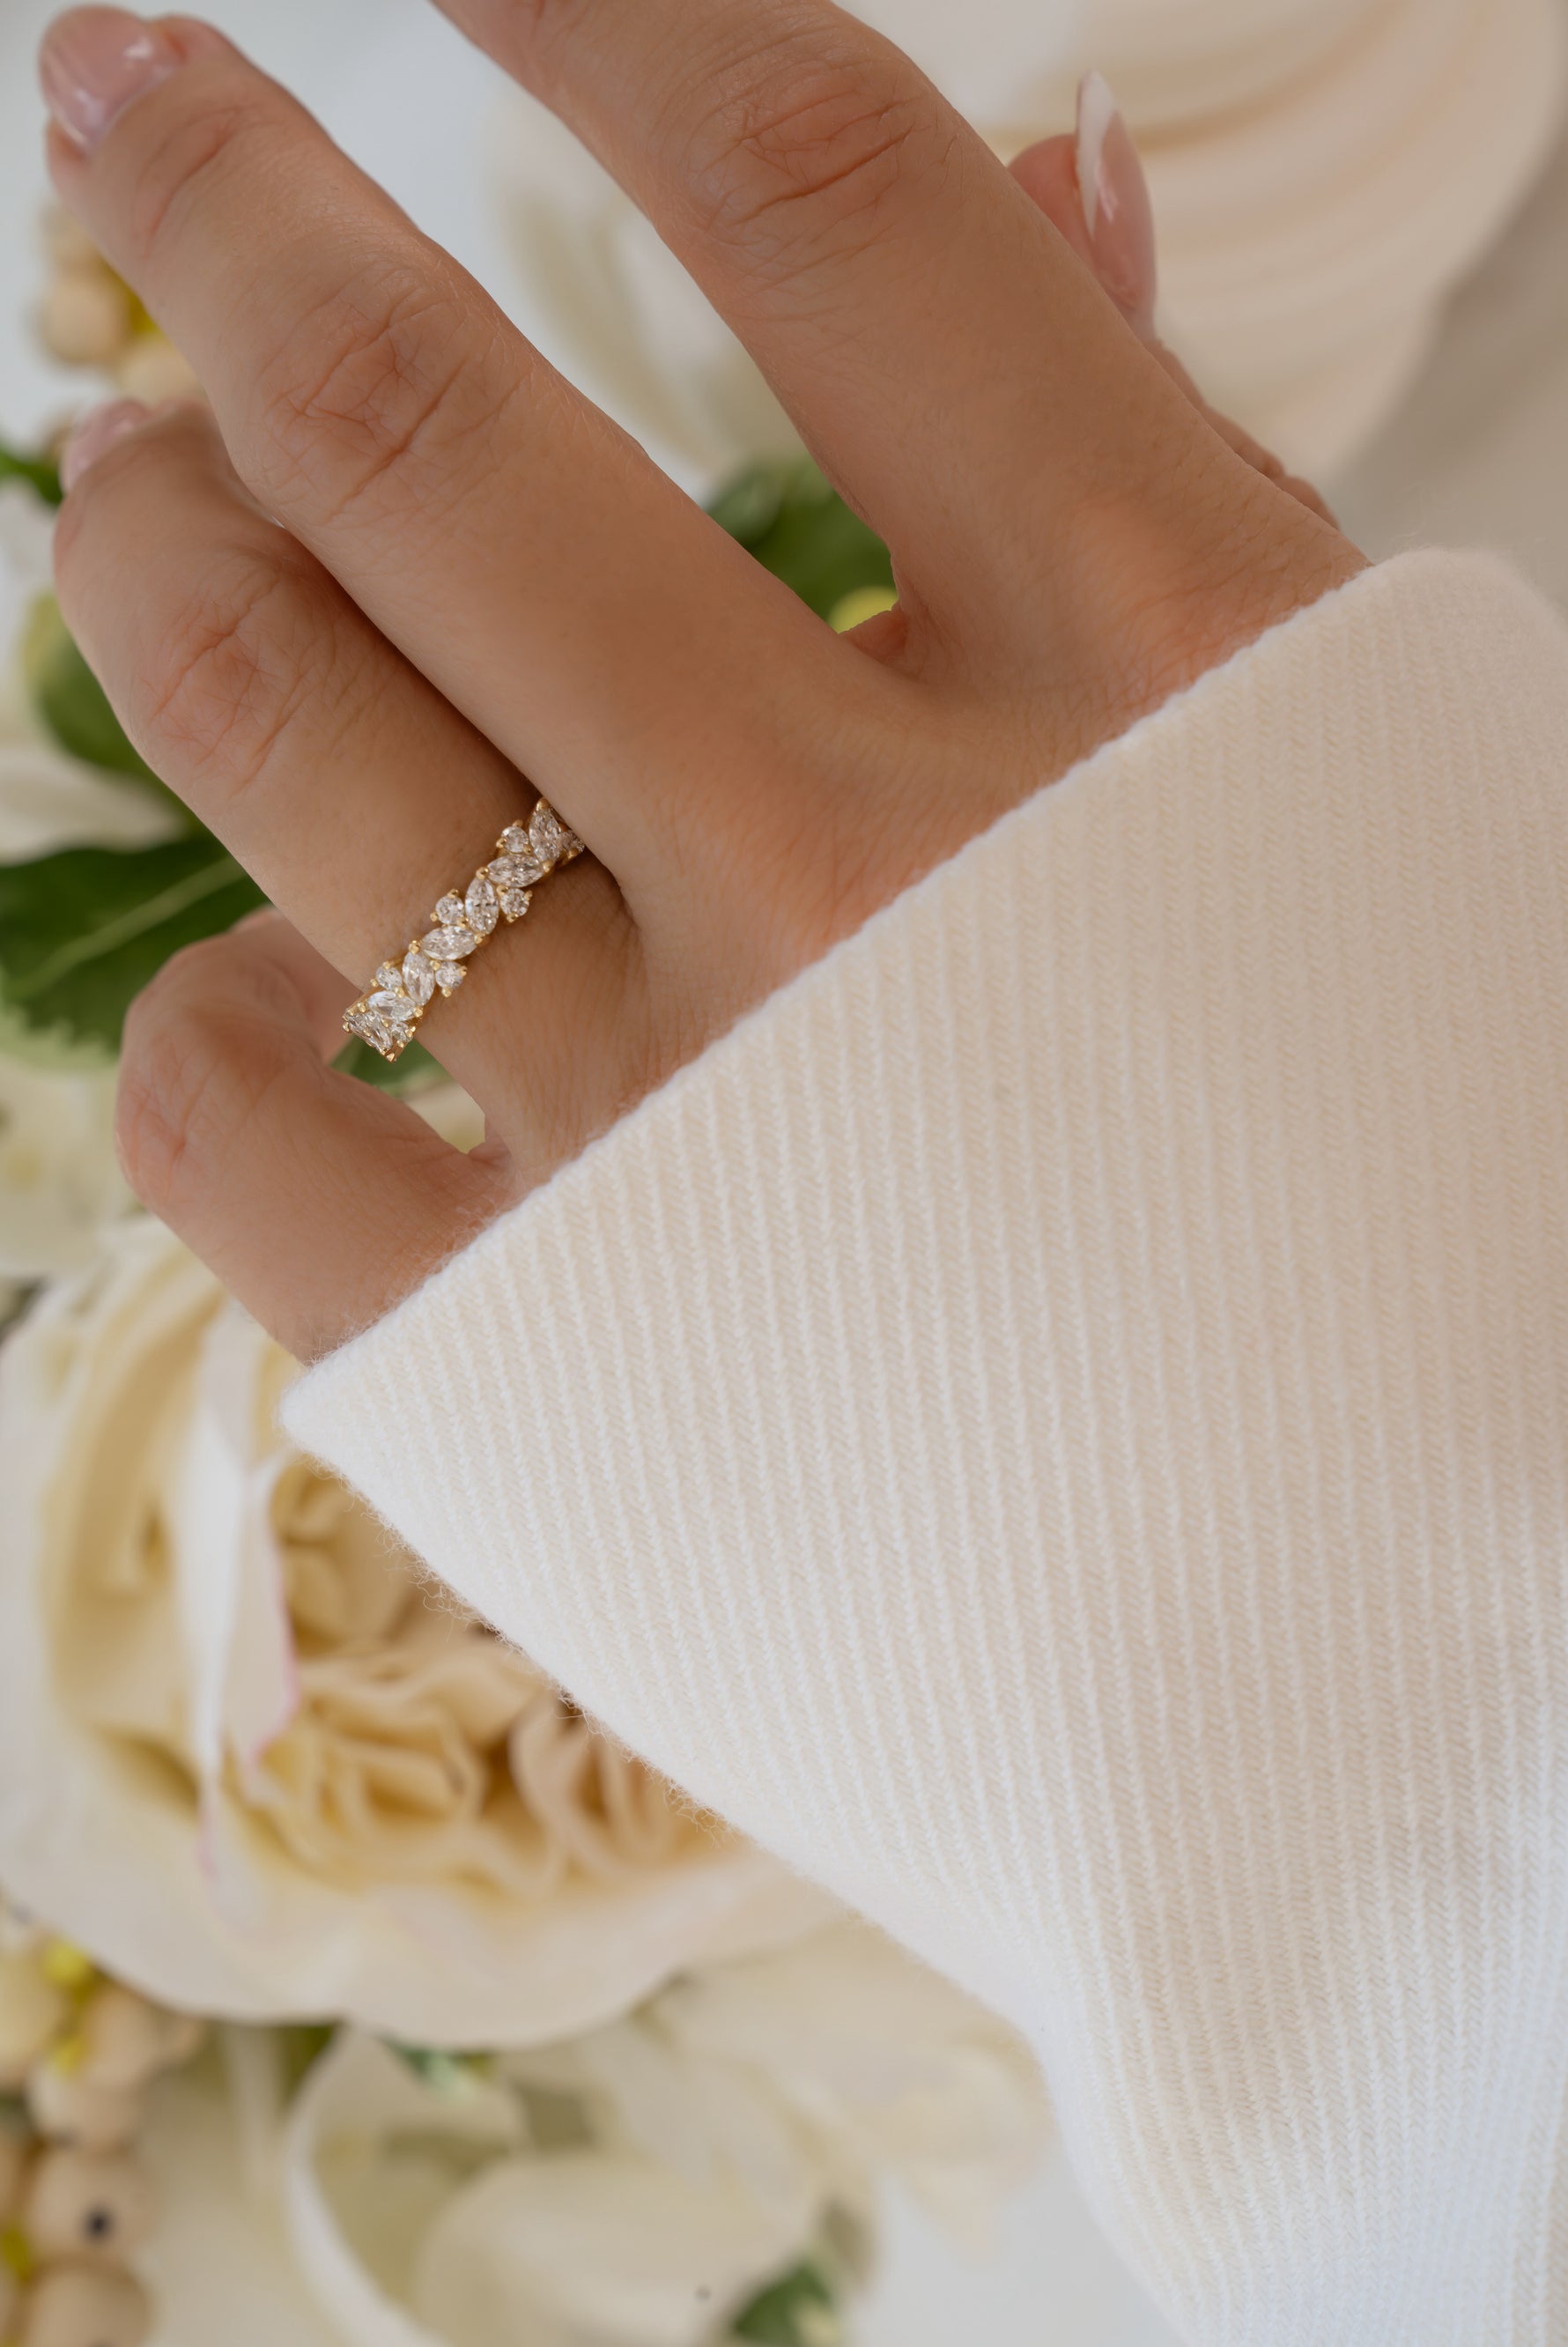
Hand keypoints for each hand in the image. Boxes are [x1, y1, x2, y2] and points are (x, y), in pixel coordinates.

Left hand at [41, 3, 1360, 1359]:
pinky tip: (278, 980)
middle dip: (221, 200)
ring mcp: (694, 1117)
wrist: (1441, 1635)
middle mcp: (887, 853)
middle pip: (430, 426)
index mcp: (1167, 664)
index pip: (826, 188)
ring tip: (138, 474)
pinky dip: (208, 1014)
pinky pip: (233, 1117)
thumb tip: (1065, 158)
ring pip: (274, 716)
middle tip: (116, 96)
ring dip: (150, 540)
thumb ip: (1183, 471)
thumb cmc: (1454, 1196)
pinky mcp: (546, 1367)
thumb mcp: (1377, 780)